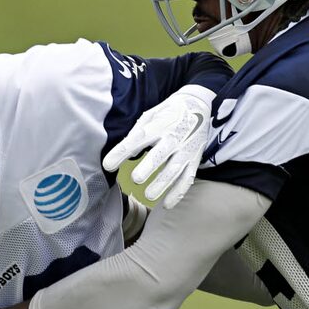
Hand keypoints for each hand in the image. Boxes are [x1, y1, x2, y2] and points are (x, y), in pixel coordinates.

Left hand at [103, 85, 213, 208]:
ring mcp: (186, 150)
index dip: (123, 151)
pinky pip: (187, 179)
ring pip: (174, 170)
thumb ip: (137, 133)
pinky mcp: (194, 160)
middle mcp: (174, 138)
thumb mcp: (151, 115)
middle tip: (135, 179)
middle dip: (148, 167)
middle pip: (160, 155)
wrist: (200, 105)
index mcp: (159, 125)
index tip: (108, 164)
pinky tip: (166, 204)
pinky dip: (178, 193)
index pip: (138, 138)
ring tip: (148, 195)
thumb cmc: (169, 112)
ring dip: (162, 184)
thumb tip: (127, 153)